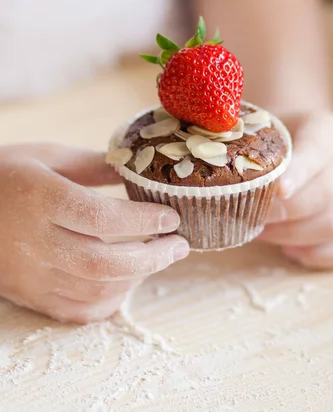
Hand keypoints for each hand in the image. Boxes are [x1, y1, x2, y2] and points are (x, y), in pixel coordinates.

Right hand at [0, 143, 188, 322]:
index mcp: (42, 199)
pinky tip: (126, 284)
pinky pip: (74, 311)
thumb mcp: (46, 155)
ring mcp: (30, 274)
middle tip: (179, 245)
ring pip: (93, 290)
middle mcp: (36, 242)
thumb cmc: (3, 174)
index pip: (101, 218)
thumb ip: (92, 164)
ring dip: (136, 278)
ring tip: (159, 258)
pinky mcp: (28, 294)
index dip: (142, 222)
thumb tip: (136, 172)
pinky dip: (108, 302)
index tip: (171, 217)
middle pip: (103, 264)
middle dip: (152, 258)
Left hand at [258, 112, 332, 268]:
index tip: (278, 190)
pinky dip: (312, 254)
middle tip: (250, 219)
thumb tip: (211, 163)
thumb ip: (246, 140)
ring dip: (290, 235)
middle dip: (284, 213)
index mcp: (327, 130)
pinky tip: (287, 248)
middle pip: (326, 194)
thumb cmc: (275, 137)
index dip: (300, 172)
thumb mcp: (264, 125)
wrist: (302, 141)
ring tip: (258, 233)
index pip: (318, 148)